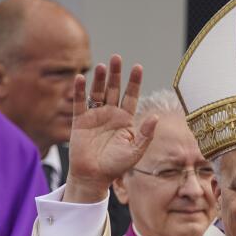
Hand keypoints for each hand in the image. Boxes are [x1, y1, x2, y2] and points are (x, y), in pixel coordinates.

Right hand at [63, 55, 158, 202]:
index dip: (134, 82)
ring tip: (102, 66)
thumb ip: (145, 134)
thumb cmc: (116, 166)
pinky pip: (79, 102)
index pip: (131, 96)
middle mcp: (111, 114)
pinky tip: (80, 78)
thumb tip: (155, 117)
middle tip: (117, 58)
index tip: (138, 67)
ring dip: (99, 79)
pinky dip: (79, 90)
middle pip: (114, 89)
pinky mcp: (80, 121)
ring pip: (97, 92)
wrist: (94, 176)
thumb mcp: (135, 151)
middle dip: (116, 74)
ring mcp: (95, 116)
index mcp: (126, 120)